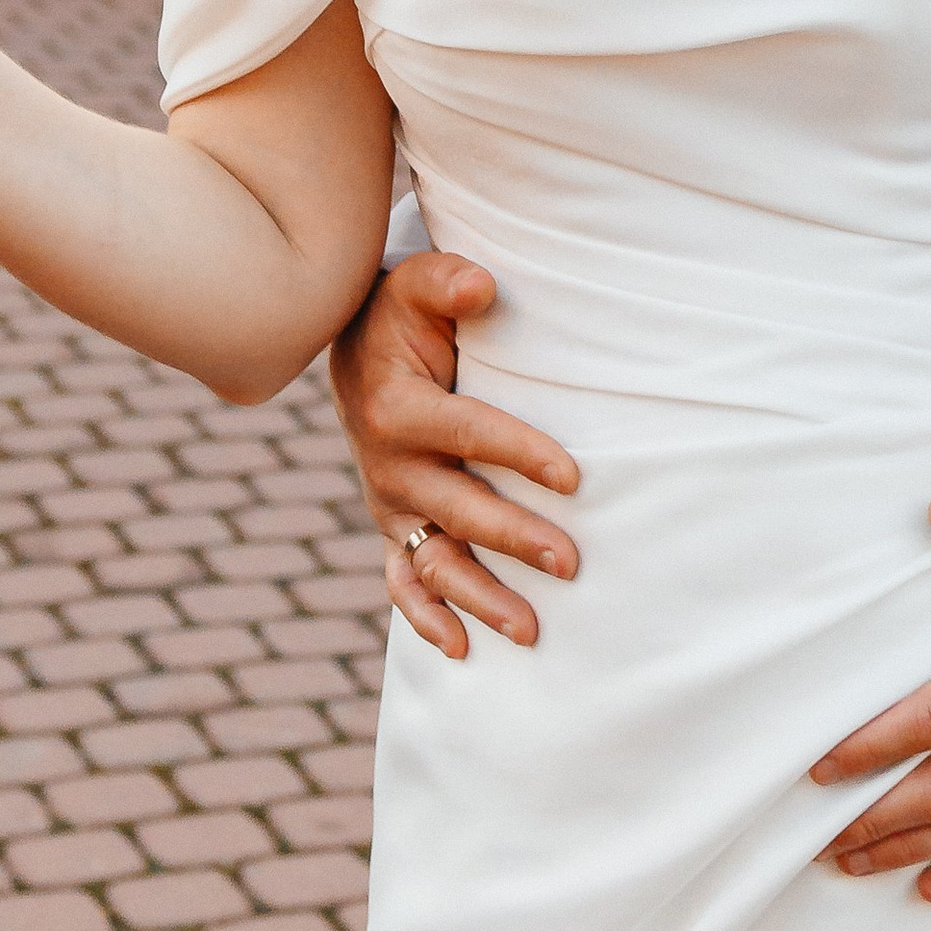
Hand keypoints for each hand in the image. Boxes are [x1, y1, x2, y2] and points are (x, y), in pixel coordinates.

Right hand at [326, 253, 579, 655]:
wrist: (355, 351)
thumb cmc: (400, 316)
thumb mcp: (413, 285)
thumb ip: (446, 281)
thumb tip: (483, 286)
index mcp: (395, 408)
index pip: (468, 432)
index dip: (521, 453)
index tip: (574, 477)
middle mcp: (387, 465)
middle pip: (458, 509)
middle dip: (513, 538)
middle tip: (570, 563)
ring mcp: (389, 504)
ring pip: (434, 561)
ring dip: (480, 597)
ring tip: (530, 629)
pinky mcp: (393, 528)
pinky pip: (403, 581)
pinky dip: (424, 618)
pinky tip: (460, 649)